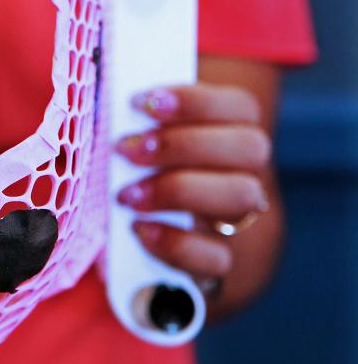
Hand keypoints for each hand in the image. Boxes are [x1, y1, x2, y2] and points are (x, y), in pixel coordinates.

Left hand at [114, 82, 272, 288]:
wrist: (192, 236)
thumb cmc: (161, 167)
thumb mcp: (158, 137)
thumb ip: (148, 120)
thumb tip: (113, 105)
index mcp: (239, 130)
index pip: (240, 106)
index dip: (192, 100)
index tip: (138, 102)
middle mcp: (251, 170)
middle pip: (248, 147)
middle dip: (179, 143)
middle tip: (124, 148)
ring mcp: (246, 218)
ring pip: (241, 196)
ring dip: (177, 189)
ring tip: (126, 194)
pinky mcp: (227, 262)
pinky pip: (217, 256)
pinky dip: (175, 243)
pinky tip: (139, 229)